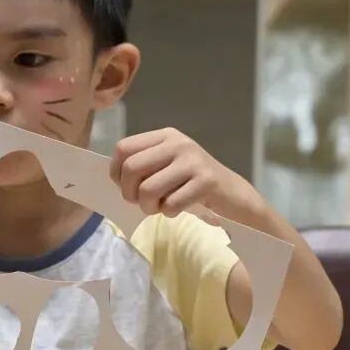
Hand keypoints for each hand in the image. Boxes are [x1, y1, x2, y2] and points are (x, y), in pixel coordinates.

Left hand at [110, 128, 258, 219]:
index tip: (127, 188)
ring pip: (148, 189)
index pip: (123, 148)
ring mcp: (193, 161)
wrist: (233, 195)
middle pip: (132, 168)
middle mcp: (178, 143)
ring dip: (148, 207)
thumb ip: (144, 165)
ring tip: (159, 208)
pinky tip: (177, 210)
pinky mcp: (206, 182)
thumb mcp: (167, 166)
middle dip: (130, 193)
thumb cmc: (192, 184)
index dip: (117, 173)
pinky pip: (171, 204)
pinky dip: (168, 213)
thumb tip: (115, 177)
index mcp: (165, 136)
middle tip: (141, 203)